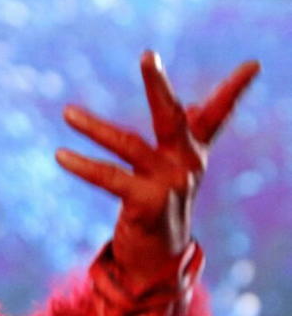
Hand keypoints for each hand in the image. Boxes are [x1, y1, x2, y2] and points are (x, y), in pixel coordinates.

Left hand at [56, 51, 259, 288]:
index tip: (254, 65)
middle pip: (172, 116)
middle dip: (158, 85)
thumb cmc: (161, 204)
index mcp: (193, 152)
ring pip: (127, 146)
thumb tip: (193, 103)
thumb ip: (184, 135)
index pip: (217, 115)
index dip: (234, 90)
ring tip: (67, 113)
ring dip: (94, 128)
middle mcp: (186, 164)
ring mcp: (168, 184)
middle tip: (148, 55)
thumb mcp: (174, 168)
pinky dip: (83, 166)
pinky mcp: (147, 203)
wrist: (158, 260)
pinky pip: (109, 178)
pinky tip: (61, 155)